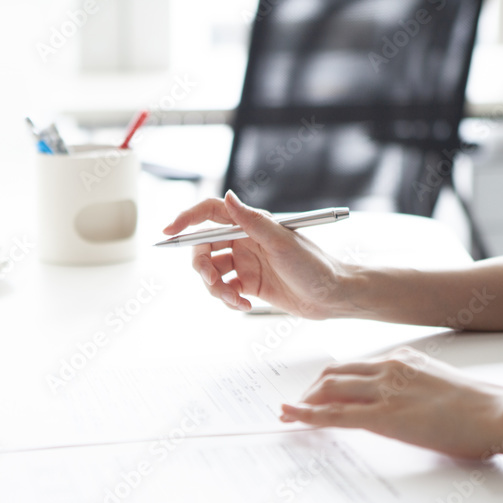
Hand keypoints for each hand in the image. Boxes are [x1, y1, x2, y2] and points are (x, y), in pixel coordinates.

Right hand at [163, 191, 356, 318]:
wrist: (332, 296)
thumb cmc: (315, 265)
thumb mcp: (282, 241)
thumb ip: (252, 221)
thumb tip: (228, 197)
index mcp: (252, 225)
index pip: (211, 214)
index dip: (187, 219)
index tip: (169, 232)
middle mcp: (245, 241)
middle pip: (204, 247)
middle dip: (202, 267)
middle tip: (212, 282)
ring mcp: (245, 264)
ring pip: (211, 272)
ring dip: (216, 288)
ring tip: (235, 300)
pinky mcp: (249, 285)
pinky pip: (224, 291)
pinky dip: (228, 300)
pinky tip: (244, 305)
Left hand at [280, 348, 502, 459]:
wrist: (500, 413)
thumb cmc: (481, 408)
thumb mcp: (441, 387)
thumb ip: (417, 390)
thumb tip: (406, 408)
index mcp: (403, 358)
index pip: (354, 365)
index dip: (328, 380)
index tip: (315, 392)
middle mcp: (389, 367)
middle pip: (334, 374)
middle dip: (310, 391)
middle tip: (295, 406)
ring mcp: (386, 390)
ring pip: (329, 390)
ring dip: (304, 403)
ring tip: (288, 416)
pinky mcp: (384, 416)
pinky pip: (335, 415)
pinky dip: (307, 417)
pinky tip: (292, 419)